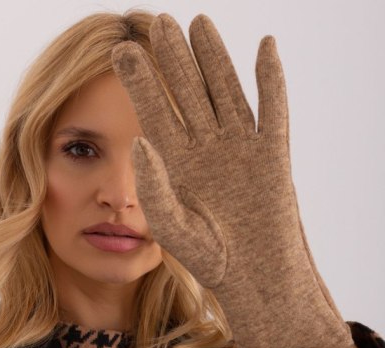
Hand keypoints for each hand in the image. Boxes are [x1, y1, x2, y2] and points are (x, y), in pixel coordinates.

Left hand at [111, 13, 351, 347]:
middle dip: (172, 58)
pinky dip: (271, 80)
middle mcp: (205, 150)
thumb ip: (153, 187)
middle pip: (186, 93)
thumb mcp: (171, 226)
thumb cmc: (208, 259)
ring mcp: (239, 149)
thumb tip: (138, 139)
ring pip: (225, 91)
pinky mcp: (272, 154)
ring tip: (197, 23)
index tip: (121, 48)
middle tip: (157, 22)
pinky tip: (265, 47)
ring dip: (213, 58)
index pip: (153, 112)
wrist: (251, 277)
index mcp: (175, 165)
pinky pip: (273, 109)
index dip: (139, 81)